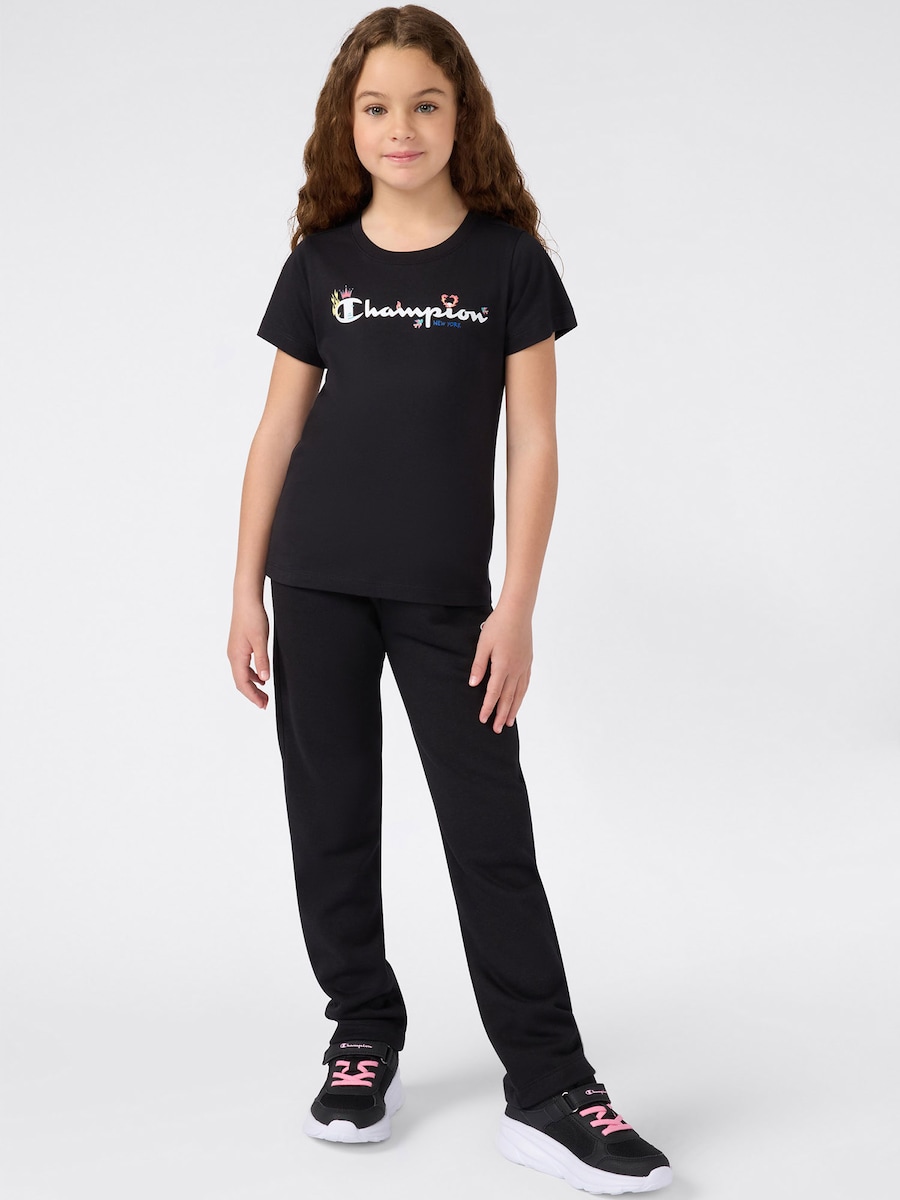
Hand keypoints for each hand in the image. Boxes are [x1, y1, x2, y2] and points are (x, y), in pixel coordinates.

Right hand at [227, 599, 270, 708]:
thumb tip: (264, 679)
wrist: (246, 600)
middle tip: (265, 704)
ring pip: (242, 675)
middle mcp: (233, 656)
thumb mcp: (260, 640)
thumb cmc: (252, 617)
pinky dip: (252, 675)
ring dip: (253, 686)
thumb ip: (262, 660)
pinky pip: (244, 666)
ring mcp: (235, 651)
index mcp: (237, 656)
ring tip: (264, 694)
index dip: (252, 696)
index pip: (243, 683)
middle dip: (252, 694)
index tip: (262, 705)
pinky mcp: (239, 646)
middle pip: (241, 682)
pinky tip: (261, 677)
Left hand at [468, 604, 532, 732]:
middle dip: (502, 715)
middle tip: (497, 730)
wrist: (517, 612)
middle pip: (508, 698)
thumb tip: (473, 684)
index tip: (483, 719)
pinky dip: (522, 695)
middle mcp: (515, 670)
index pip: (494, 693)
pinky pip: (525, 683)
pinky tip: (519, 700)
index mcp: (502, 666)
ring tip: (510, 722)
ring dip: (514, 709)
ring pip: (519, 693)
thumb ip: (478, 666)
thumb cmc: (498, 625)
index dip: (488, 708)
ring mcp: (524, 666)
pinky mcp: (528, 661)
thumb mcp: (483, 644)